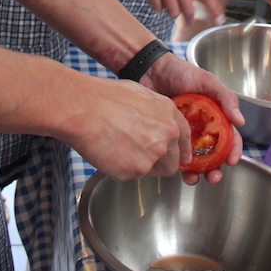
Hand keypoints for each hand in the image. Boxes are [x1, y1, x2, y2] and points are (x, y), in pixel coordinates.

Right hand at [59, 73, 190, 180]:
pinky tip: (110, 153)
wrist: (86, 110)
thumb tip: (154, 123)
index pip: (184, 138)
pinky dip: (122, 168)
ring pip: (152, 170)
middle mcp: (166, 136)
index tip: (181, 157)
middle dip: (160, 162)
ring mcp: (153, 155)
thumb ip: (155, 113)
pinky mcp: (136, 170)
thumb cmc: (106, 97)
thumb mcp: (140, 95)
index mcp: (169, 114)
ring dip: (140, 165)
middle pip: (172, 161)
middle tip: (139, 154)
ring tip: (120, 149)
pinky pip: (132, 175)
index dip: (182, 150)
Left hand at [143, 52, 243, 184]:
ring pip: (196, 159)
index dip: (234, 150)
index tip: (232, 161)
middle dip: (216, 169)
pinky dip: (179, 166)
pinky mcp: (170, 136)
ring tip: (195, 179)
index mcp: (216, 115)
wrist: (151, 70)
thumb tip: (240, 122)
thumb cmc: (181, 71)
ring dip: (198, 173)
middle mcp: (203, 127)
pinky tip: (178, 170)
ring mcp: (186, 133)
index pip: (230, 137)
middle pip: (214, 154)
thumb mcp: (207, 81)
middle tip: (213, 177)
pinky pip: (176, 155)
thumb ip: (225, 98)